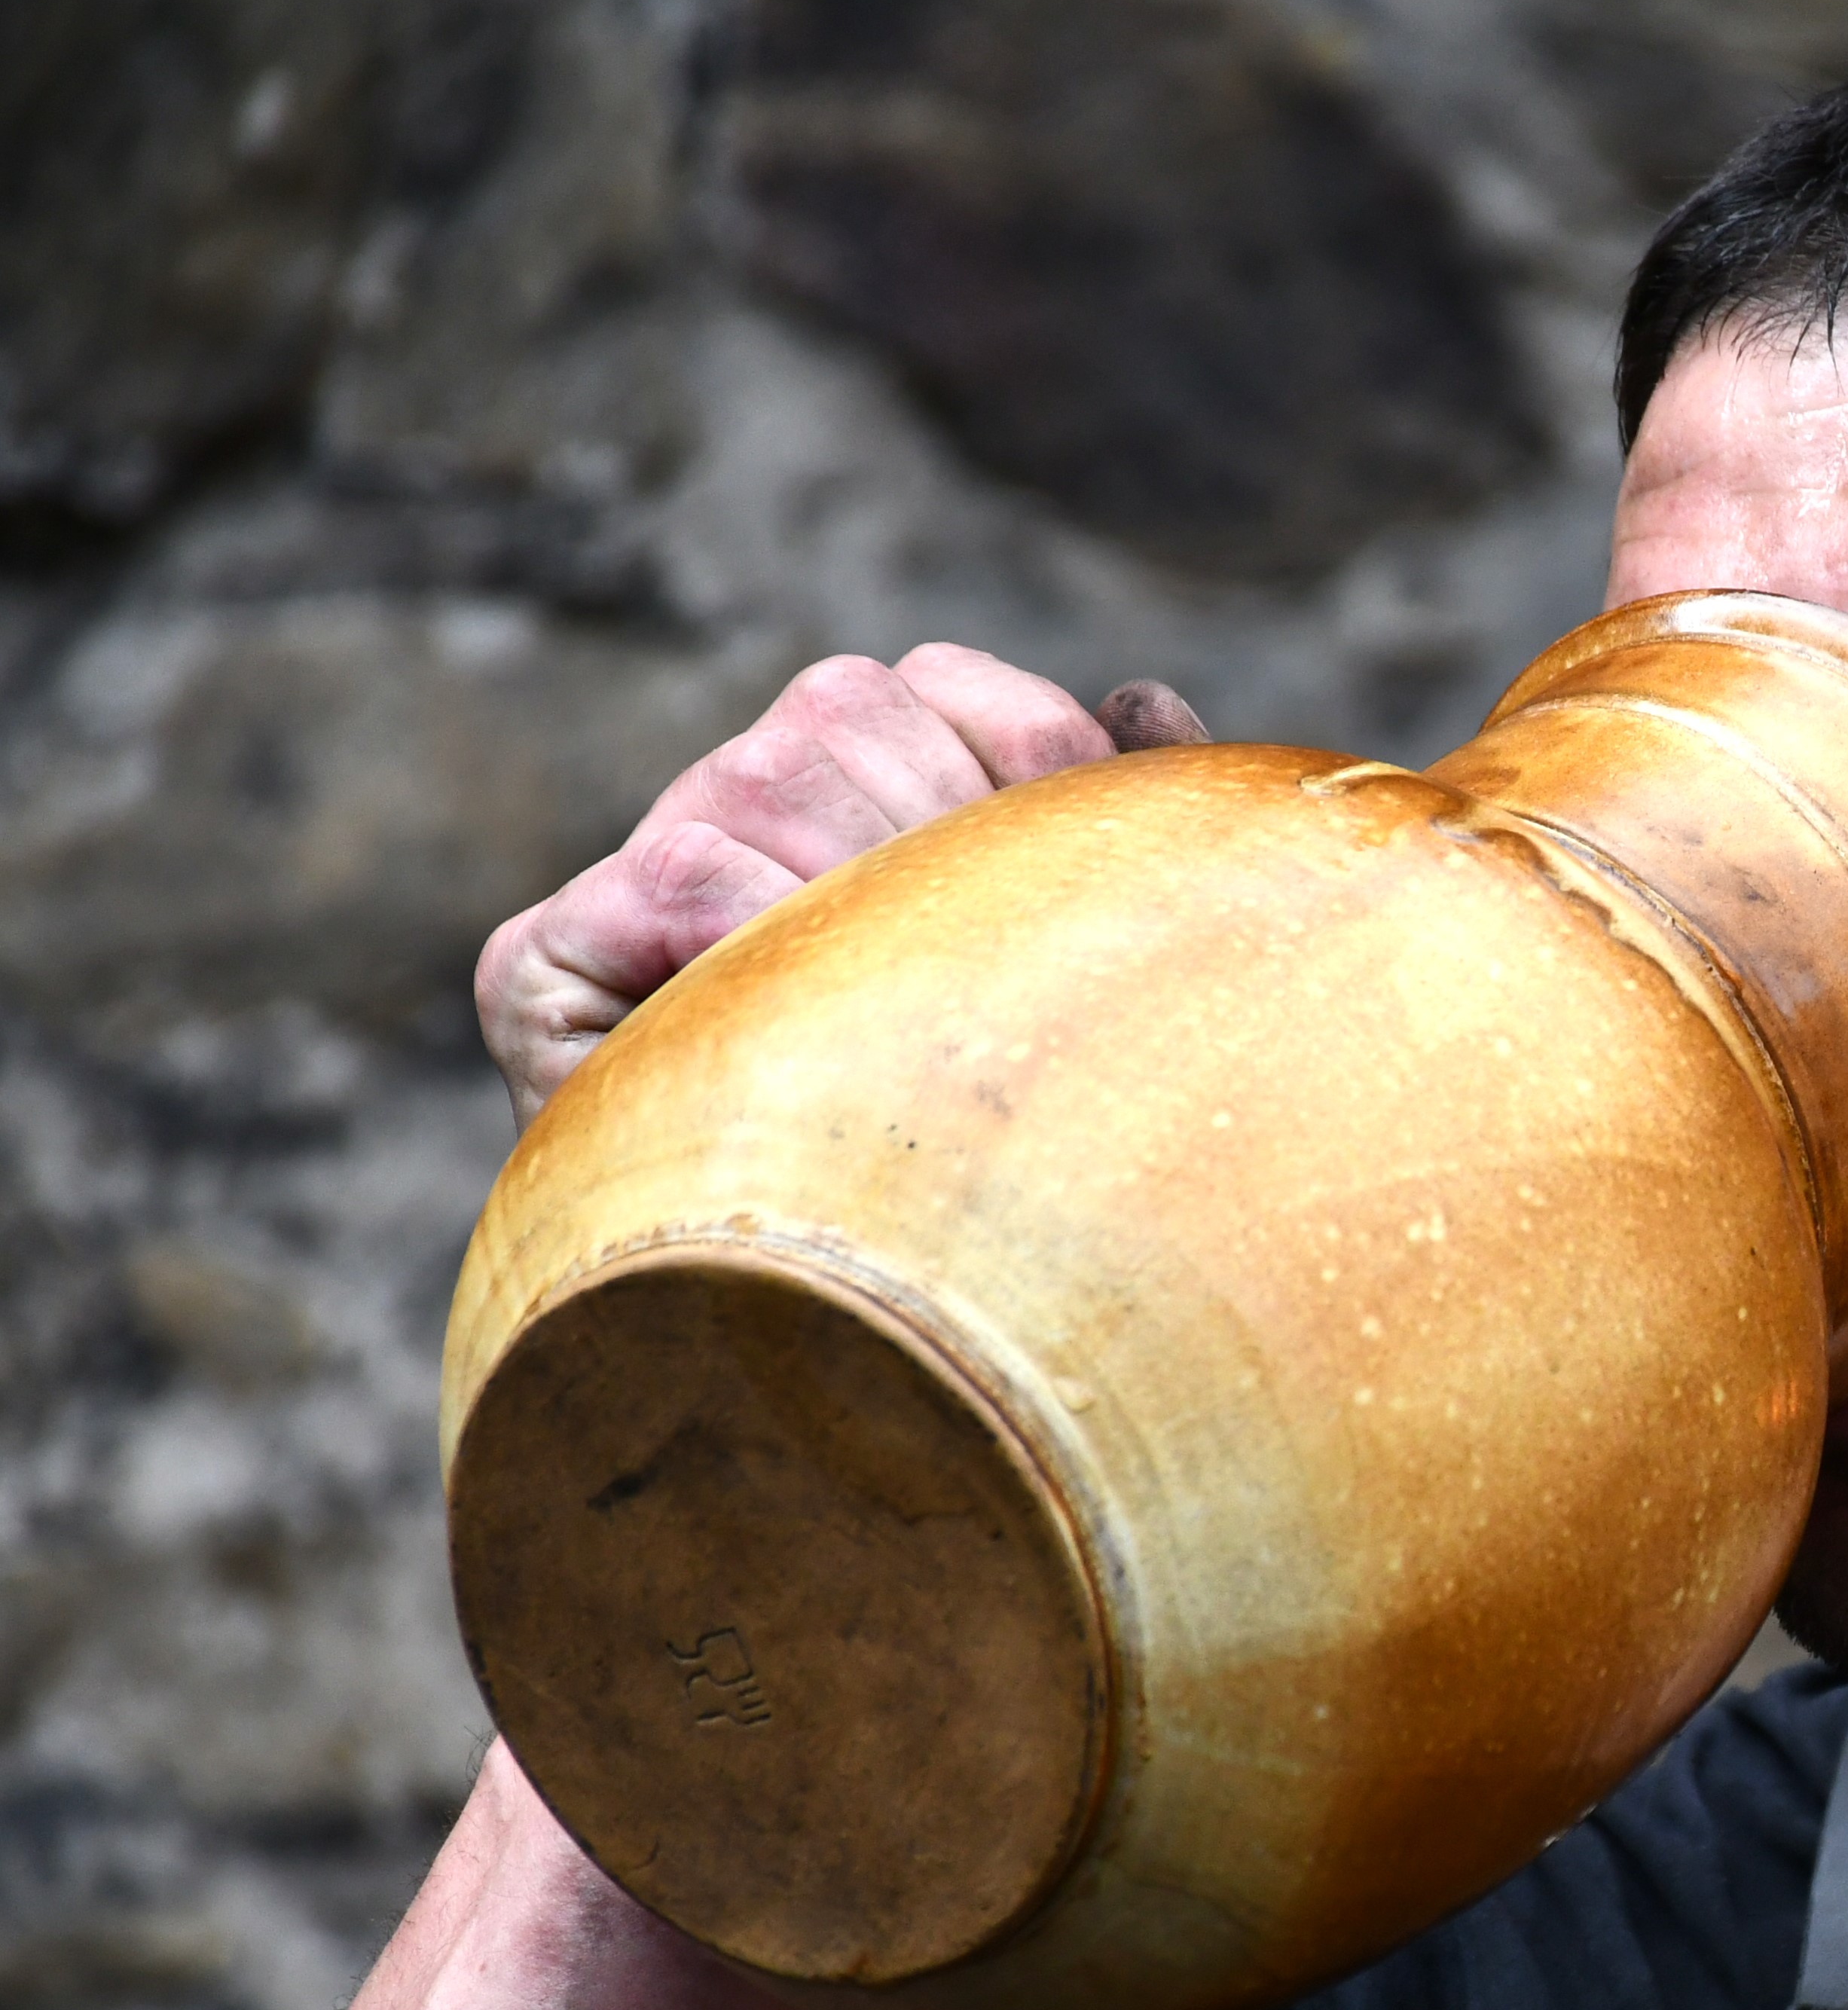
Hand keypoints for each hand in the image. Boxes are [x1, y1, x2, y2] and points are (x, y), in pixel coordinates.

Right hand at [474, 648, 1209, 1128]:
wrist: (857, 1328)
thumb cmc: (1005, 1134)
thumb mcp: (1079, 953)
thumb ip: (1104, 817)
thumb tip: (1144, 700)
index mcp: (862, 769)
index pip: (937, 681)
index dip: (1029, 759)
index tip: (1060, 878)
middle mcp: (738, 798)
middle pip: (849, 714)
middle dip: (940, 839)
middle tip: (980, 984)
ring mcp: (637, 873)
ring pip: (764, 776)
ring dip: (855, 901)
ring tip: (892, 1021)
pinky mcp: (541, 961)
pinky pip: (678, 876)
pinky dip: (751, 940)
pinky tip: (795, 1027)